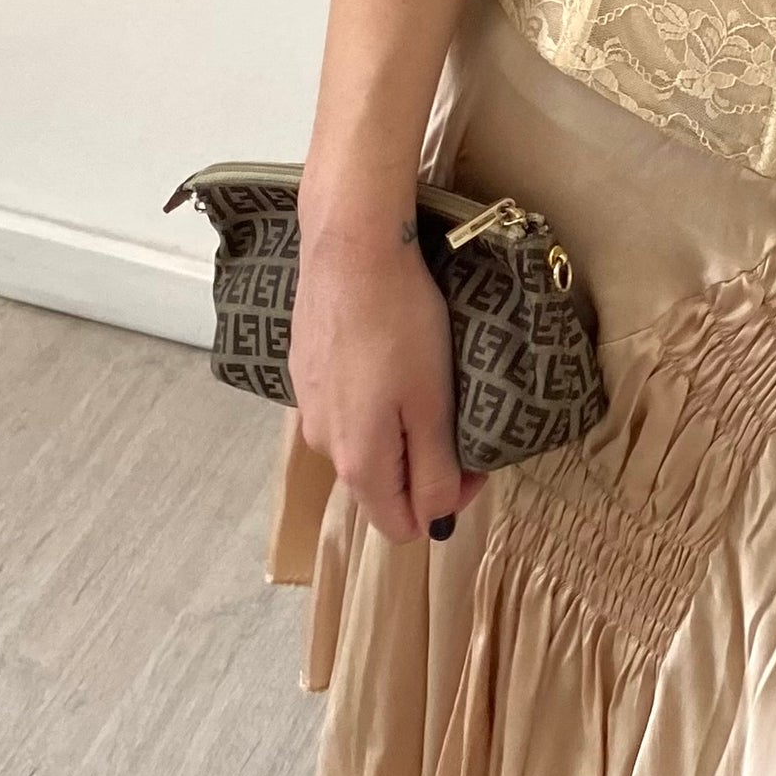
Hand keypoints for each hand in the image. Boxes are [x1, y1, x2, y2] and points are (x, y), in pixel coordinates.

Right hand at [289, 198, 488, 544]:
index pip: (400, 526)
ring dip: (398, 429)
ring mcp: (308, 407)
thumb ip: (435, 471)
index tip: (471, 459)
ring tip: (423, 380)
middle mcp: (324, 444)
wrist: (351, 249)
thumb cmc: (401, 324)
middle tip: (455, 415)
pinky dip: (373, 397)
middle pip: (382, 485)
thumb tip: (435, 521)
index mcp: (358, 463)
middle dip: (424, 465)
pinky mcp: (304, 372)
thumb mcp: (434, 405)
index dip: (445, 506)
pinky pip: (345, 407)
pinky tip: (389, 357)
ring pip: (364, 444)